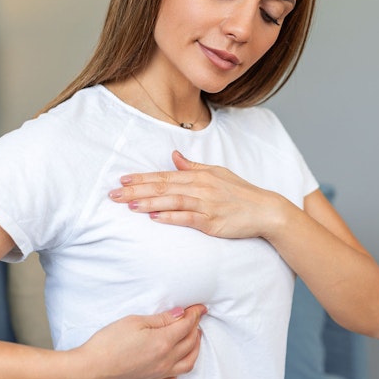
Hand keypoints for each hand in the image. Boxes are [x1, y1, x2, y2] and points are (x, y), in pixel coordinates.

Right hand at [74, 304, 206, 378]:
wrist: (90, 370)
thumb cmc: (108, 343)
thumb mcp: (134, 322)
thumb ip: (160, 319)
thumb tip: (181, 314)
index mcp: (163, 342)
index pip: (187, 325)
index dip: (195, 314)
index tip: (200, 307)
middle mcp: (166, 361)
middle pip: (190, 343)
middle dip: (196, 328)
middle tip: (195, 318)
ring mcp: (159, 375)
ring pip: (188, 364)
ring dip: (194, 349)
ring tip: (193, 338)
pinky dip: (179, 372)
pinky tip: (176, 365)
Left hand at [108, 151, 288, 239]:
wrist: (265, 210)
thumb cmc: (240, 193)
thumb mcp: (217, 173)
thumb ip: (193, 166)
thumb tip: (173, 157)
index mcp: (199, 175)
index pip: (165, 175)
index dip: (142, 178)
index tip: (123, 180)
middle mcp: (201, 187)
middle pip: (163, 187)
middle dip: (137, 190)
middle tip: (114, 194)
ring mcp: (206, 204)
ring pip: (172, 201)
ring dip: (149, 202)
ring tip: (129, 205)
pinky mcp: (212, 221)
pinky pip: (187, 218)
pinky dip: (170, 216)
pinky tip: (155, 217)